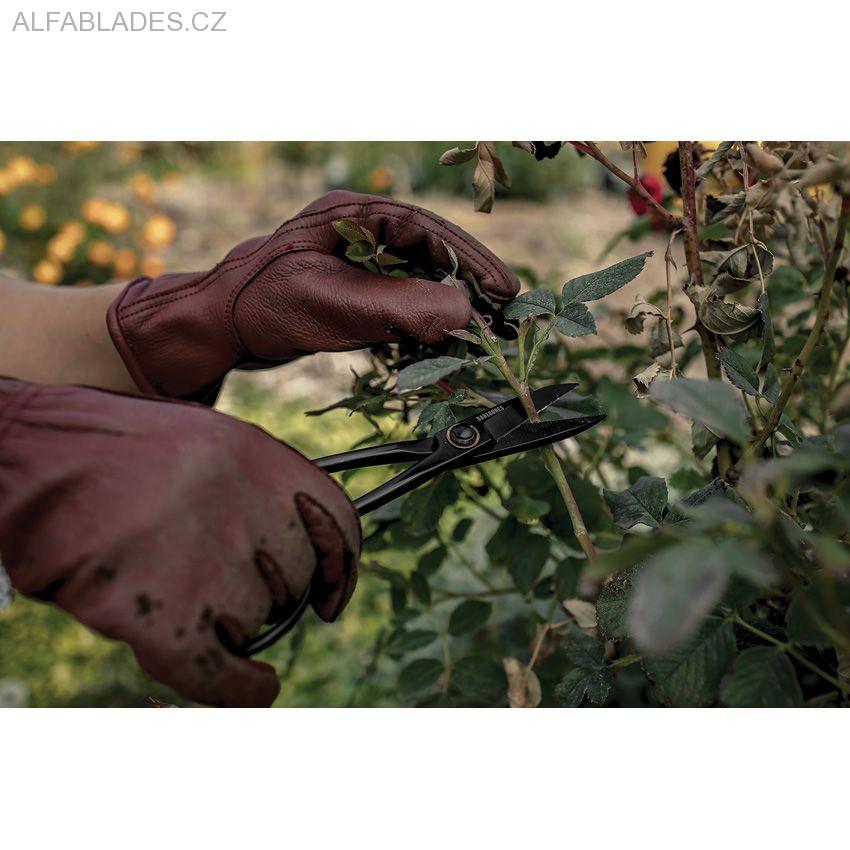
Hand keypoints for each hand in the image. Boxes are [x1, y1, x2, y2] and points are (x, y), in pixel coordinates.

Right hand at [0, 377, 359, 706]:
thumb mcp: (204, 444)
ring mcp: (209, 564)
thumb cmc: (109, 450)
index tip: (329, 596)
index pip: (338, 523)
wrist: (28, 455)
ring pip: (252, 623)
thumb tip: (290, 553)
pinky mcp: (162, 617)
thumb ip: (254, 491)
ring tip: (164, 584)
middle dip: (265, 589)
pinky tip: (248, 688)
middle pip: (292, 580)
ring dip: (222, 620)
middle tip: (210, 575)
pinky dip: (238, 690)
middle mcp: (247, 509)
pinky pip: (222, 675)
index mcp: (260, 457)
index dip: (340, 566)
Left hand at [107, 190, 519, 399]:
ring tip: (478, 334)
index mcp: (352, 213)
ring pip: (413, 277)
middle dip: (466, 284)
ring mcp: (350, 257)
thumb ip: (403, 308)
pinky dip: (417, 322)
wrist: (213, 328)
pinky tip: (435, 345)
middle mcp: (355, 228)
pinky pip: (394, 300)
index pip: (428, 229)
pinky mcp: (345, 286)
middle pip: (428, 252)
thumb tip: (467, 313)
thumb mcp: (336, 305)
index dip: (472, 259)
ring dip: (444, 307)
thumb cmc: (263, 307)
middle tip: (503, 313)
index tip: (505, 290)